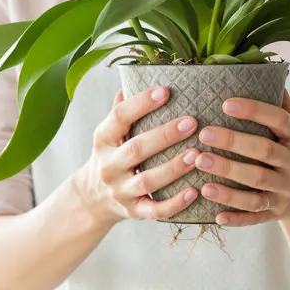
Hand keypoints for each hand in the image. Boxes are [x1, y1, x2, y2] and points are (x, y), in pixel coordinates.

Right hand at [71, 86, 201, 226]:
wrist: (93, 198)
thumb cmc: (111, 154)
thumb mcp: (109, 132)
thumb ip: (122, 109)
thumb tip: (133, 78)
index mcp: (103, 139)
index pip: (119, 117)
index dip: (140, 103)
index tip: (165, 90)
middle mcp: (109, 166)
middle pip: (136, 149)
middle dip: (165, 135)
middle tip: (192, 121)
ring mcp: (120, 191)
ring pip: (147, 181)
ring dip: (173, 168)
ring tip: (197, 154)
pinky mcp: (133, 211)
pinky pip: (155, 210)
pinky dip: (175, 203)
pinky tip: (195, 191)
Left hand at [194, 89, 289, 226]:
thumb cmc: (289, 149)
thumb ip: (281, 102)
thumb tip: (271, 69)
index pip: (279, 120)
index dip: (254, 111)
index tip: (225, 103)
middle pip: (265, 152)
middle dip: (234, 142)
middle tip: (203, 134)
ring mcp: (286, 190)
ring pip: (257, 185)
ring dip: (228, 176)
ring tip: (199, 164)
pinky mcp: (276, 213)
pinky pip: (255, 215)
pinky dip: (236, 216)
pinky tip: (214, 213)